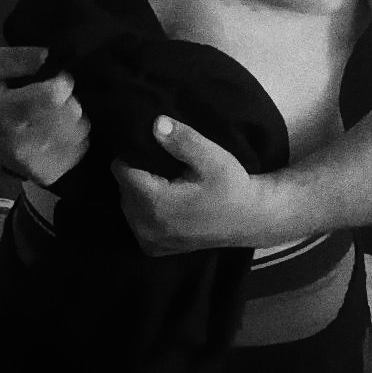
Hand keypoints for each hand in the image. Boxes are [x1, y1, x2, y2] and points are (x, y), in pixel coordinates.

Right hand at [0, 47, 90, 184]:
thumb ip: (20, 57)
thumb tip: (49, 56)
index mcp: (8, 111)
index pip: (54, 96)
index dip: (61, 82)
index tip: (56, 80)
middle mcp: (21, 140)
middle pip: (70, 113)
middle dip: (68, 99)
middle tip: (53, 98)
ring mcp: (33, 161)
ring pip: (77, 133)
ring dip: (72, 119)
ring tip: (55, 114)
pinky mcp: (43, 173)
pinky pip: (76, 153)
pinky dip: (74, 139)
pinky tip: (60, 131)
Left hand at [112, 118, 275, 254]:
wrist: (250, 219)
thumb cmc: (230, 185)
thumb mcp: (211, 157)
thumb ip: (182, 140)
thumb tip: (155, 123)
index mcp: (155, 203)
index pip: (121, 169)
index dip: (134, 153)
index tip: (152, 146)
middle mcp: (145, 226)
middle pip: (122, 187)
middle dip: (137, 171)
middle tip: (162, 162)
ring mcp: (149, 241)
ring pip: (127, 204)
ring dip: (139, 190)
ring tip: (165, 179)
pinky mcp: (155, 248)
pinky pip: (135, 221)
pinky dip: (144, 208)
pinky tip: (165, 199)